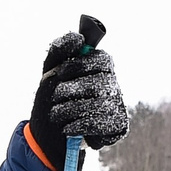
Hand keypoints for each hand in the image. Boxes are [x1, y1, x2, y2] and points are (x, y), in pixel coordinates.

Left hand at [28, 33, 129, 170]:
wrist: (52, 132)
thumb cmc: (55, 95)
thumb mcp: (51, 70)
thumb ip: (61, 49)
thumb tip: (79, 38)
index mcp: (102, 67)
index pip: (101, 59)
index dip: (81, 64)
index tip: (61, 72)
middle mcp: (113, 84)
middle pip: (99, 83)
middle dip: (73, 89)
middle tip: (56, 95)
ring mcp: (117, 105)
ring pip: (99, 105)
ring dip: (72, 109)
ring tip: (55, 114)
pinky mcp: (118, 126)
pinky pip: (103, 124)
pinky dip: (80, 125)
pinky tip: (67, 127)